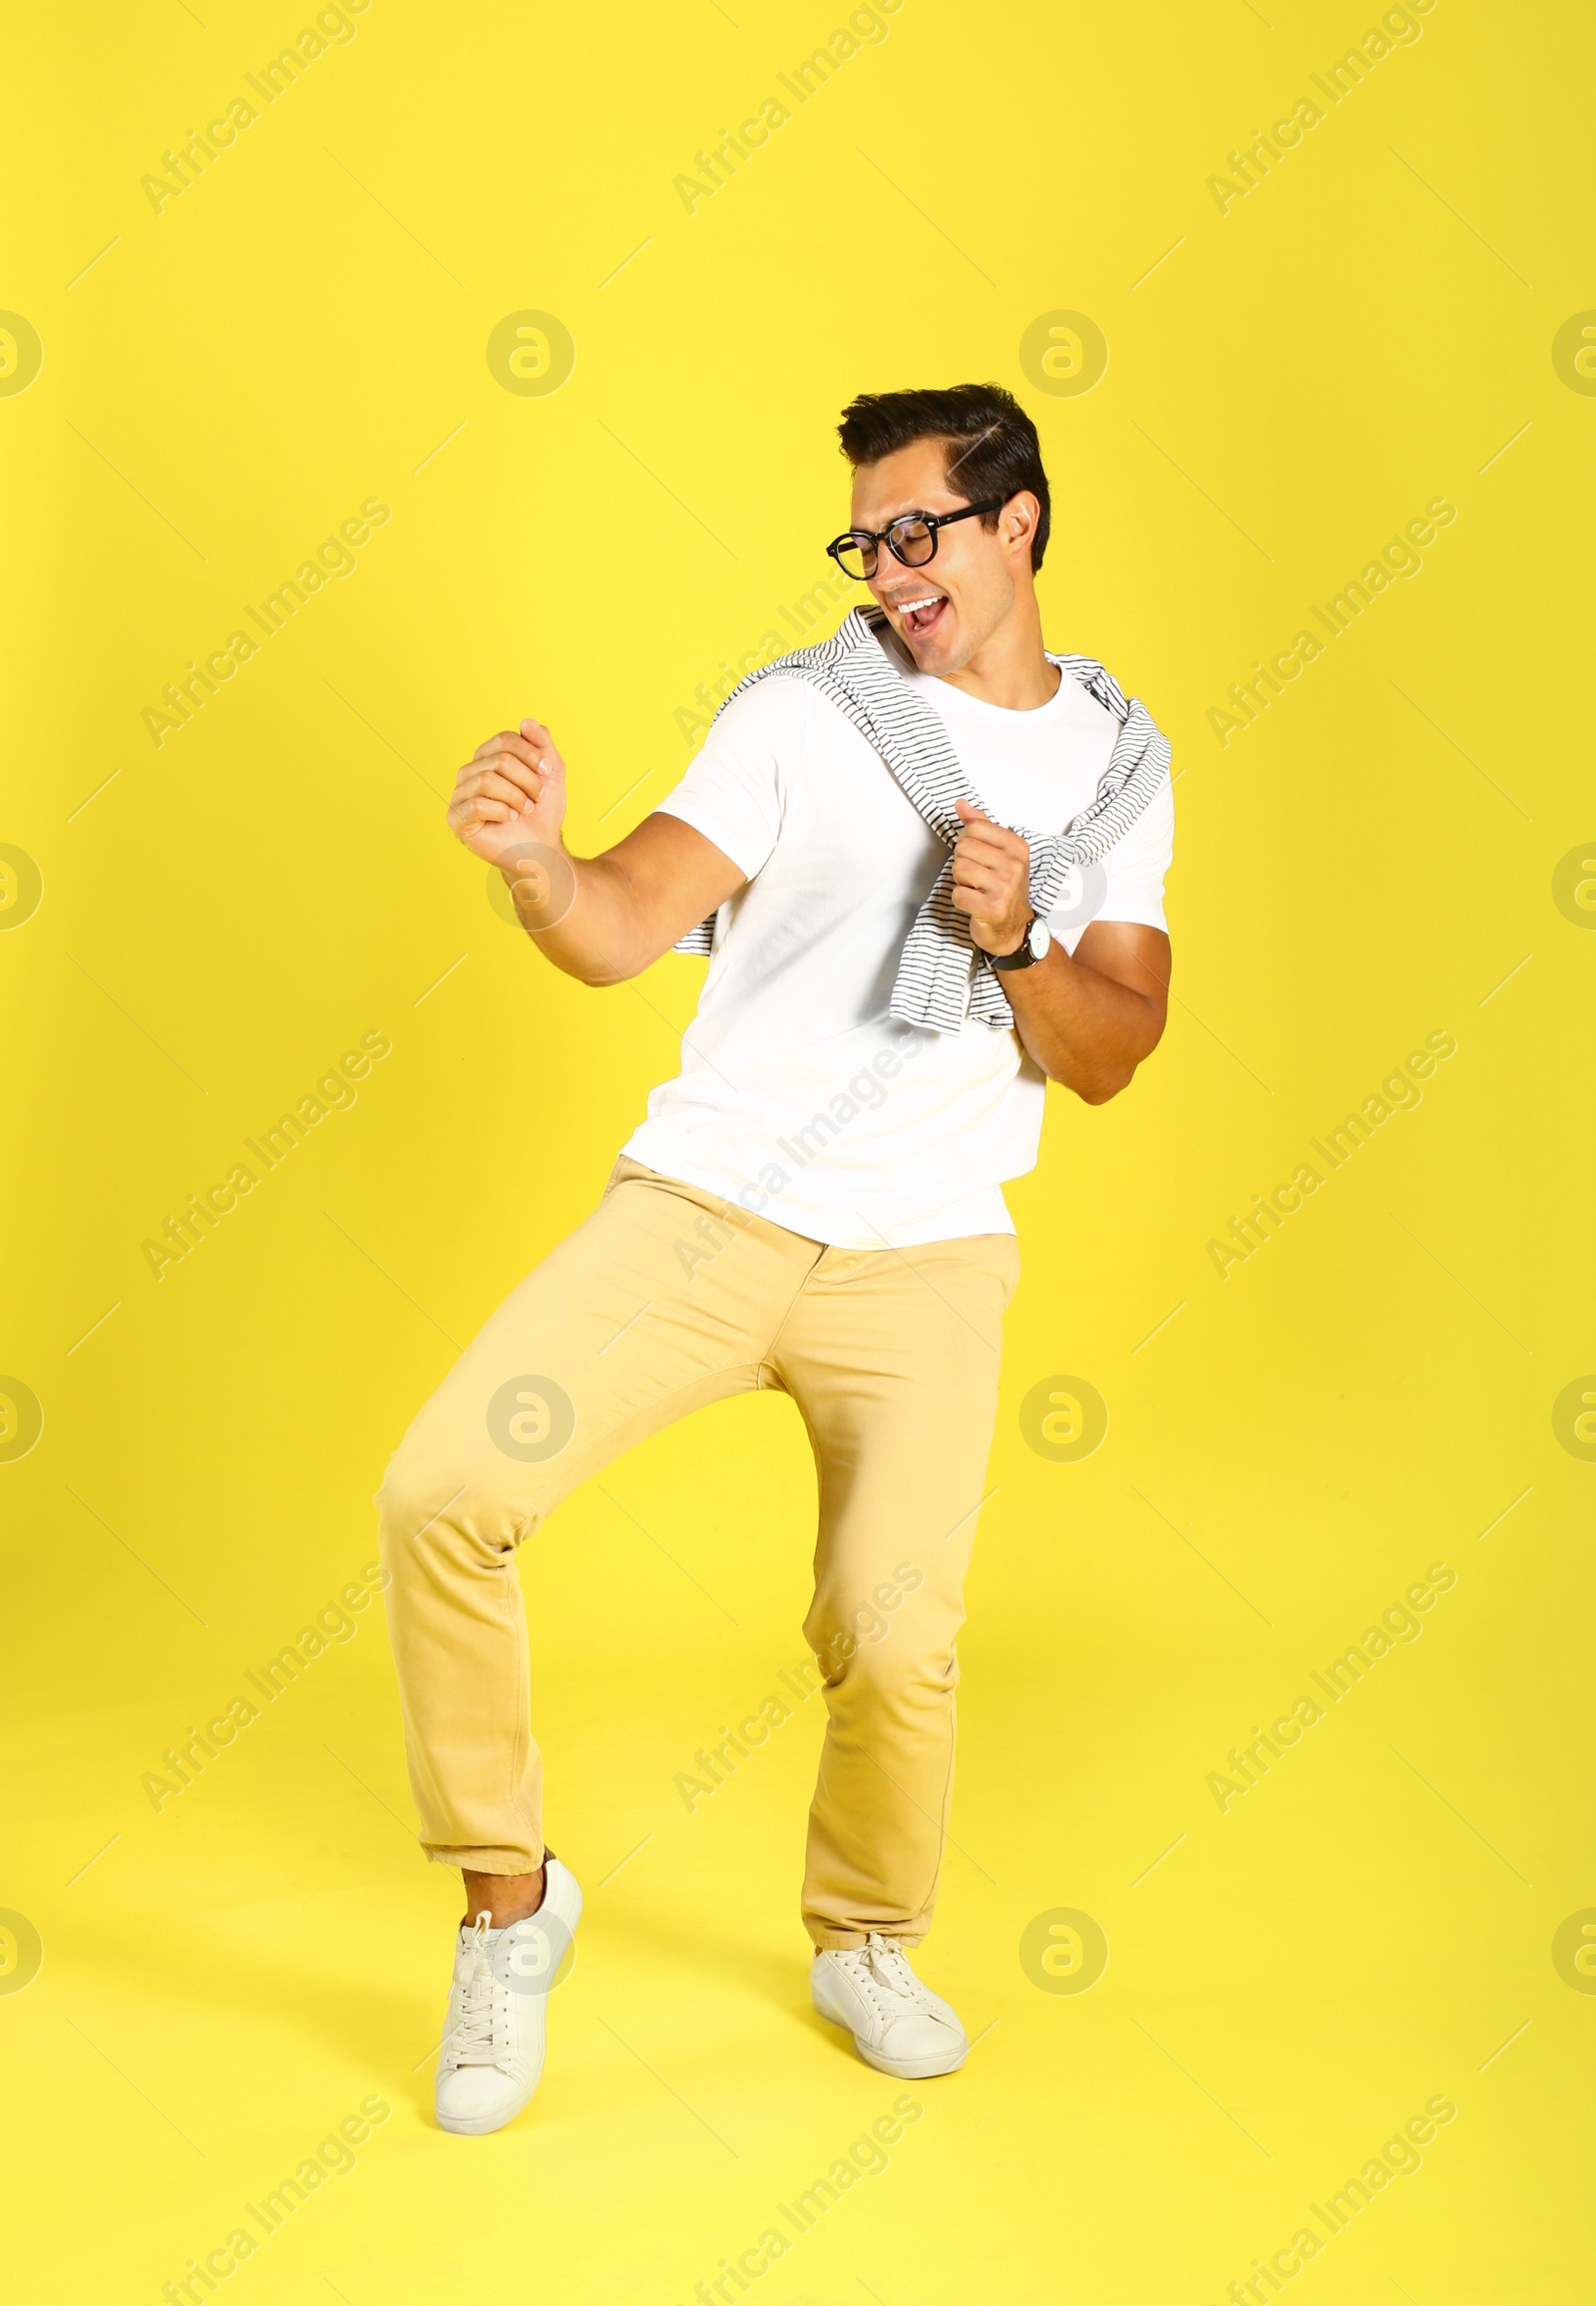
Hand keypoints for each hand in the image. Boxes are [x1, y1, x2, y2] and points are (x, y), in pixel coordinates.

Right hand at [447, 718, 567, 864]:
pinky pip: (477, 805)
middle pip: (498, 760)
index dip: (530, 754)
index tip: (547, 772)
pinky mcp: (456, 819)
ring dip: (516, 797)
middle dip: (527, 780)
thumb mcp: (550, 772)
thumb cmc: (542, 812)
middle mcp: (468, 773)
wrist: (541, 847)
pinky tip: (508, 819)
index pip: (504, 739)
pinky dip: (501, 812)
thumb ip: (542, 743)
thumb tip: (526, 721)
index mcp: (486, 759)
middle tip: (536, 798)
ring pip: (487, 781)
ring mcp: (459, 796)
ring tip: (523, 810)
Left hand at [951, 797, 1032, 954]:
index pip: (974, 827)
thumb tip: (961, 804)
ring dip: (962, 882)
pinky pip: (958, 894)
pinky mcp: (992, 908)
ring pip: (959, 869)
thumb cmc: (1005, 890)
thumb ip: (980, 826)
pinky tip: (975, 903)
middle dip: (963, 863)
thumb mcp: (999, 853)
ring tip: (977, 890)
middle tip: (978, 878)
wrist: (1015, 929)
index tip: (980, 857)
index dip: (967, 842)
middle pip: (963, 848)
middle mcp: (1014, 865)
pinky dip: (961, 900)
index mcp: (1017, 847)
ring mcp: (1005, 887)